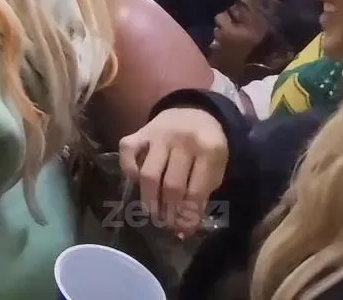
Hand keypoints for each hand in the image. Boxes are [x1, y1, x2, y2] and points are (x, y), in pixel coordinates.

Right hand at [119, 107, 228, 237]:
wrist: (194, 112)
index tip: (183, 230)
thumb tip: (184, 228)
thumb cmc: (206, 146)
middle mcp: (183, 141)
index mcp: (209, 150)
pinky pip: (127, 152)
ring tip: (152, 213)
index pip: (196, 191)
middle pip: (172, 185)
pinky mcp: (140, 132)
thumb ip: (202, 194)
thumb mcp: (215, 168)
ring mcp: (158, 135)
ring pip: (148, 174)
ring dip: (149, 199)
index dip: (188, 215)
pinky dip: (128, 169)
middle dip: (168, 211)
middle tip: (166, 223)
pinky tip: (135, 181)